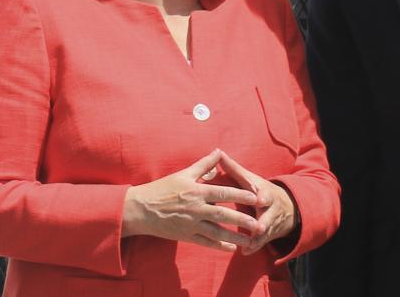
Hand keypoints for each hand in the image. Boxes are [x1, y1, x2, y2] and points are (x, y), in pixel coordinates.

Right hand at [122, 149, 259, 251]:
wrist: (141, 209)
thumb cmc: (163, 189)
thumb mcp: (184, 174)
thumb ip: (204, 164)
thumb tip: (219, 151)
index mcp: (197, 192)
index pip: (223, 193)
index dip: (240, 195)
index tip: (255, 197)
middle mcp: (196, 209)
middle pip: (223, 215)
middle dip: (242, 220)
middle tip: (259, 223)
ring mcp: (191, 224)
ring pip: (217, 232)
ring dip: (234, 236)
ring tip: (250, 239)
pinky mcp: (186, 236)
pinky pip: (205, 242)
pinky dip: (219, 246)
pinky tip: (231, 248)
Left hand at [219, 151, 296, 255]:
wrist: (286, 206)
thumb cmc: (259, 190)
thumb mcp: (250, 179)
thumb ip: (234, 169)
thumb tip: (218, 152)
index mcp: (264, 192)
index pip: (265, 193)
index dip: (263, 196)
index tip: (260, 199)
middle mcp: (270, 208)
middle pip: (268, 215)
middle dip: (264, 221)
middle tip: (259, 226)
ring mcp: (270, 222)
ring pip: (265, 231)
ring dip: (258, 238)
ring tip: (248, 244)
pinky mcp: (267, 234)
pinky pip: (261, 242)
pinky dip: (254, 247)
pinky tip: (245, 252)